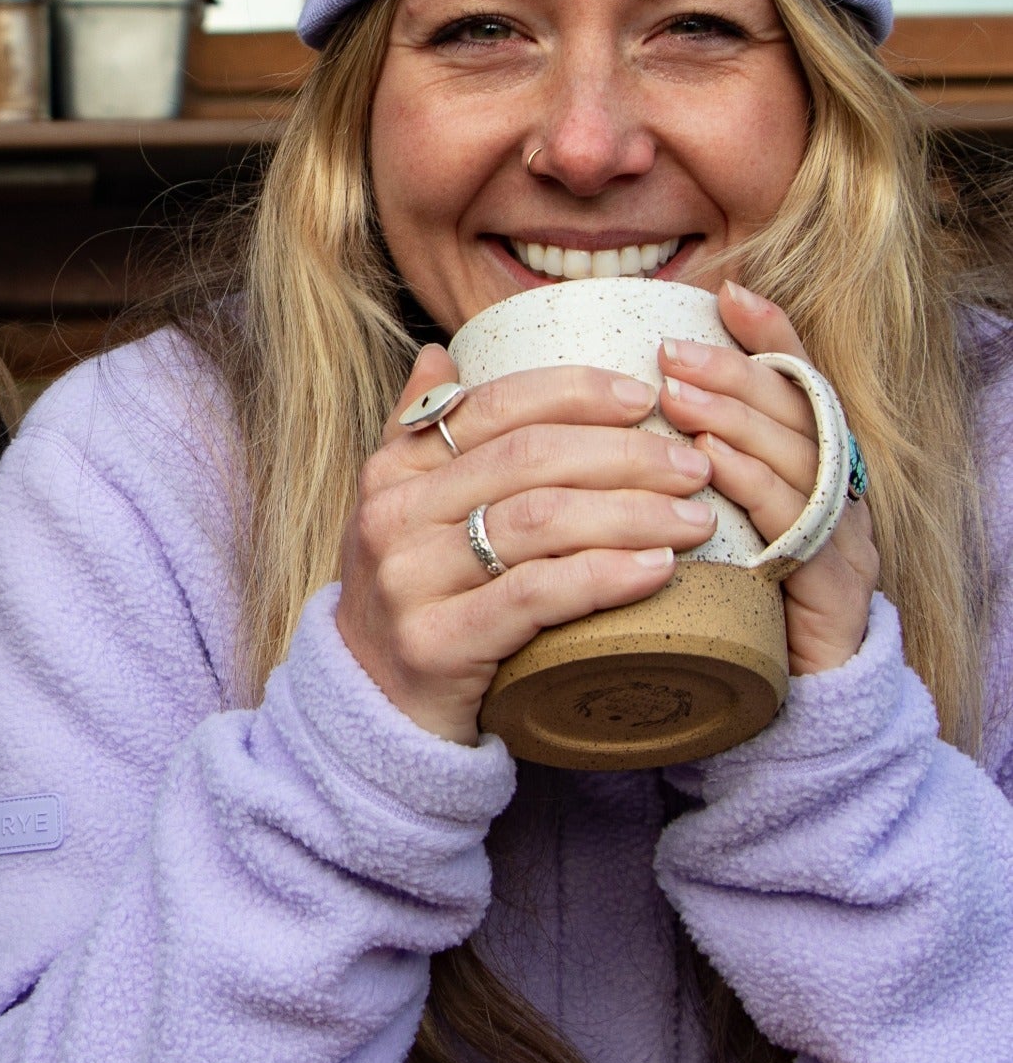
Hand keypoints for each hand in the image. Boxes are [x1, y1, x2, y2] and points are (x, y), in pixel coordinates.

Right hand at [336, 345, 717, 744]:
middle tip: (693, 465)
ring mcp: (408, 578)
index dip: (573, 393)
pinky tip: (657, 570)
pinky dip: (604, 576)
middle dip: (622, 453)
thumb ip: (418, 432)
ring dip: (630, 512)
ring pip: (538, 521)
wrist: (368, 708)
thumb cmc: (412, 600)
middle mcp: (392, 513)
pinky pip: (535, 595)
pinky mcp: (436, 642)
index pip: (492, 407)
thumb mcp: (401, 511)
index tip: (644, 397)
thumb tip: (444, 354)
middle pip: (527, 459)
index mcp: (392, 470)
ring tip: (694, 518)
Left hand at [658, 280, 877, 674]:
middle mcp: (830, 489)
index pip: (793, 382)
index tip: (725, 293)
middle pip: (796, 409)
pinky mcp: (832, 587)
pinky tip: (711, 466)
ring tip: (678, 395)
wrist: (764, 709)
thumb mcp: (683, 521)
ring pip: (799, 457)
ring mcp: (839, 535)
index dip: (768, 335)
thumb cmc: (708, 604)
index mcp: (800, 463)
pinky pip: (798, 524)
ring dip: (738, 420)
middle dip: (735, 373)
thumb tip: (591, 395)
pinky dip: (754, 487)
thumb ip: (655, 461)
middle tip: (672, 352)